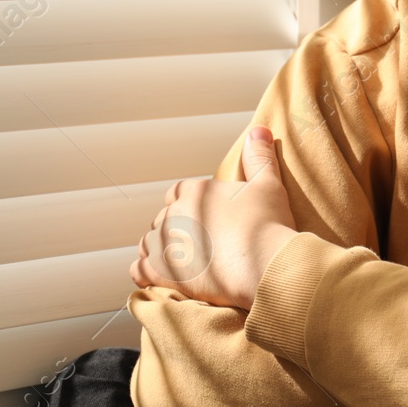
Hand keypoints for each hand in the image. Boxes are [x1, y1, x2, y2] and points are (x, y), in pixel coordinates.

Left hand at [129, 125, 298, 309]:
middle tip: (193, 243)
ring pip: (148, 243)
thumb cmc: (268, 225)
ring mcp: (165, 242)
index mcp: (195, 191)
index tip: (198, 216)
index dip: (185, 204)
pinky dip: (145, 272)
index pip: (177, 193)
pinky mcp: (161, 271)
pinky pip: (139, 269)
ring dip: (159, 250)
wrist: (265, 265)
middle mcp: (174, 213)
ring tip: (176, 261)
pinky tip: (155, 277)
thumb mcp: (268, 185)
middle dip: (174, 228)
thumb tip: (259, 129)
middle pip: (163, 218)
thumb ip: (259, 157)